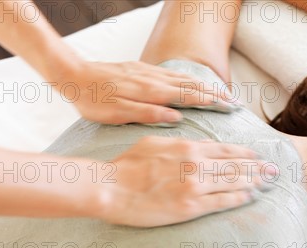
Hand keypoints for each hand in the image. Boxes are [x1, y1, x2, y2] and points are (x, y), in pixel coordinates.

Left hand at [55, 60, 232, 124]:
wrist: (71, 74)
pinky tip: (193, 83)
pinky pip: (172, 74)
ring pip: (184, 78)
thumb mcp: (116, 115)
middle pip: (192, 86)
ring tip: (222, 94)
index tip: (230, 108)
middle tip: (235, 103)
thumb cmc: (92, 100)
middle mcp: (153, 80)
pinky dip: (189, 79)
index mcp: (150, 92)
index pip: (189, 96)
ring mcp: (148, 73)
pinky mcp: (141, 70)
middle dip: (216, 94)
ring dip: (205, 86)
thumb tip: (176, 118)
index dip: (211, 102)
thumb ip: (148, 115)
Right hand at [95, 137, 273, 226]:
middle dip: (258, 168)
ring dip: (255, 182)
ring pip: (233, 182)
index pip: (226, 150)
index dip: (246, 154)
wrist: (111, 187)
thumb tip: (197, 145)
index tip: (258, 157)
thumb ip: (180, 144)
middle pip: (236, 166)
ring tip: (269, 183)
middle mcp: (197, 165)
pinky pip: (221, 202)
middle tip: (275, 171)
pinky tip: (250, 197)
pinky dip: (239, 198)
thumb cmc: (128, 165)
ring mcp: (195, 186)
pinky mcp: (190, 207)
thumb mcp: (155, 144)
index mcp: (188, 148)